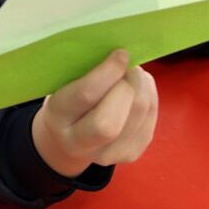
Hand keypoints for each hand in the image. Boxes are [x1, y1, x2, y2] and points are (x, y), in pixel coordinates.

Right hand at [31, 50, 157, 178]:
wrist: (69, 135)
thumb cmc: (69, 95)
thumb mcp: (65, 80)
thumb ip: (87, 70)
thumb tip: (121, 55)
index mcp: (58, 116)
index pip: (86, 95)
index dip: (108, 72)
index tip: (121, 54)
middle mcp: (79, 143)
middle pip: (111, 120)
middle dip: (128, 86)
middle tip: (129, 67)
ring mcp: (108, 154)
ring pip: (139, 114)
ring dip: (142, 86)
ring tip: (134, 74)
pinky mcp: (130, 154)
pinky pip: (150, 118)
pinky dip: (149, 95)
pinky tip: (139, 87)